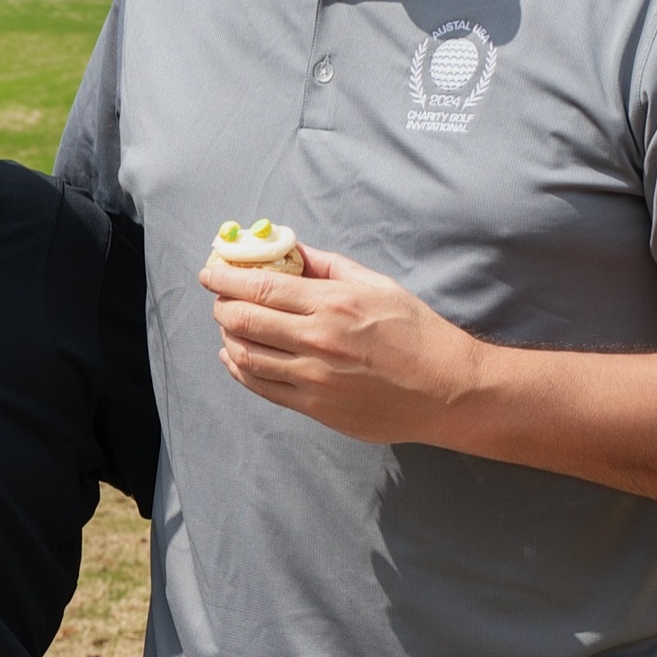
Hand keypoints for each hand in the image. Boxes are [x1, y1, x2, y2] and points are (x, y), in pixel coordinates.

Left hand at [200, 242, 492, 444]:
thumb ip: (327, 267)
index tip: (210, 271)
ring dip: (228, 337)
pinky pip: (261, 386)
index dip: (225, 278)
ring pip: (246, 355)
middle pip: (244, 321)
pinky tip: (237, 356)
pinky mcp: (314, 408)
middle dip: (222, 306)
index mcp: (333, 304)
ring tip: (229, 325)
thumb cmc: (415, 332)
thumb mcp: (376, 285)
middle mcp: (318, 341)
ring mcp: (313, 378)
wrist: (445, 389)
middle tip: (219, 297)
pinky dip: (239, 369)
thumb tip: (289, 249)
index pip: (260, 288)